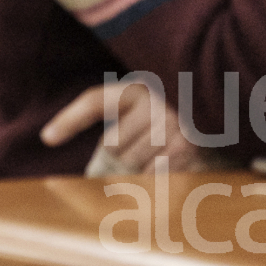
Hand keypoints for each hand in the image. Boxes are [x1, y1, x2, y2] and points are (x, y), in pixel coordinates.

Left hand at [42, 81, 207, 175]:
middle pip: (113, 147)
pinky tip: (171, 162)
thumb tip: (50, 137)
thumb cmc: (170, 104)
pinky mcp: (188, 149)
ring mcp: (171, 126)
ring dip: (140, 168)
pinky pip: (155, 176)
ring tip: (161, 149)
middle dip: (122, 152)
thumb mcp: (139, 99)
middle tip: (145, 140)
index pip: (94, 102)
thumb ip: (104, 112)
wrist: (218, 101)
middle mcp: (154, 102)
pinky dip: (157, 178)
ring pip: (132, 165)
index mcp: (136, 87)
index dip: (68, 120)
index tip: (47, 138)